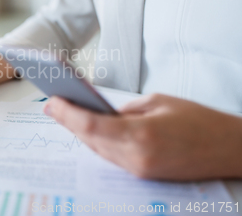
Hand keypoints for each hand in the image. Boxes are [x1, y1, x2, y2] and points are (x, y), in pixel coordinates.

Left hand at [44, 94, 241, 179]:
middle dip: (67, 121)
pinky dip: (97, 142)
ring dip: (80, 132)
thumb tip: (105, 113)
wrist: (230, 150)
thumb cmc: (201, 121)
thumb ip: (128, 109)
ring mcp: (139, 170)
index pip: (91, 126)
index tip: (52, 100)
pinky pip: (111, 157)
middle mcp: (136, 158)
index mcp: (140, 135)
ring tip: (65, 114)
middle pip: (89, 139)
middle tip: (52, 104)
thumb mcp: (161, 102)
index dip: (67, 113)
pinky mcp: (144, 175)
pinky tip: (89, 130)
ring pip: (98, 150)